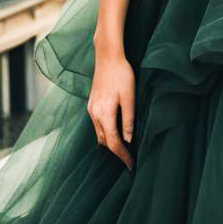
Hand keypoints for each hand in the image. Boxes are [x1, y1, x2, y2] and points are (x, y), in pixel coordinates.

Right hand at [88, 49, 134, 170]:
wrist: (107, 57)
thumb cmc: (122, 75)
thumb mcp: (129, 97)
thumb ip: (128, 120)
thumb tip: (128, 140)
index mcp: (104, 114)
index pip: (113, 143)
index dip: (122, 156)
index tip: (131, 166)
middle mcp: (94, 114)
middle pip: (104, 141)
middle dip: (116, 152)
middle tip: (130, 160)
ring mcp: (91, 109)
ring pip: (99, 134)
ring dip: (110, 143)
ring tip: (124, 149)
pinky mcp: (92, 105)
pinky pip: (97, 125)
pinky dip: (106, 133)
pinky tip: (115, 133)